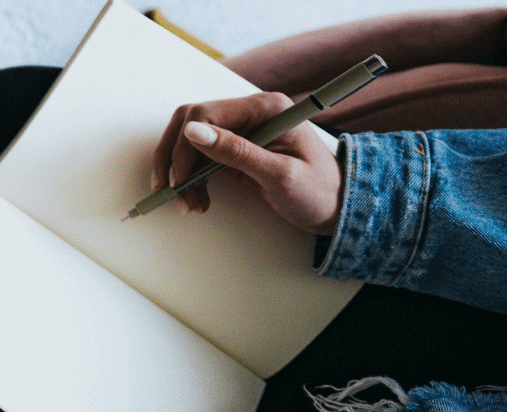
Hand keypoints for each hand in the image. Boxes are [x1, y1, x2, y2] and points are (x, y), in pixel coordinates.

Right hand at [151, 92, 342, 234]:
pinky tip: (197, 198)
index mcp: (265, 108)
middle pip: (190, 123)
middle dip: (176, 159)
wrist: (336, 207)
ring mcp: (242, 129)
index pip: (205, 114)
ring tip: (188, 203)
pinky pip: (200, 157)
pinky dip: (191, 179)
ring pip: (190, 141)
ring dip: (181, 173)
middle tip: (172, 190)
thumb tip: (193, 131)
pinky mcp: (235, 148)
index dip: (185, 146)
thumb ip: (236, 152)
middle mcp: (250, 112)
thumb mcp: (279, 175)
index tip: (181, 179)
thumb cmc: (318, 191)